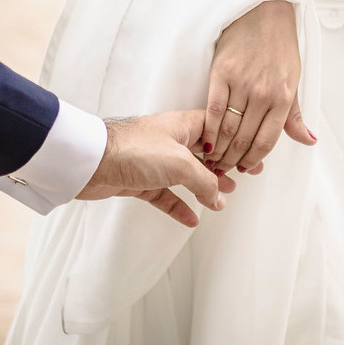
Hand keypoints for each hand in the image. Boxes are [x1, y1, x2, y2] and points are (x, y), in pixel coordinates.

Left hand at [77, 110, 238, 227]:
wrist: (91, 163)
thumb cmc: (132, 150)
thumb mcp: (180, 163)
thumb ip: (204, 180)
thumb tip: (218, 196)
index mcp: (183, 125)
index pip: (216, 130)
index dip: (235, 142)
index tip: (252, 157)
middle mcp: (170, 141)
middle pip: (204, 153)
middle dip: (224, 166)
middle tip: (245, 176)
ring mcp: (155, 161)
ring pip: (187, 175)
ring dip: (205, 187)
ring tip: (222, 198)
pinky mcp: (141, 180)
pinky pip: (166, 195)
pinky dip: (180, 206)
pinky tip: (192, 219)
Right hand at [204, 0, 316, 175]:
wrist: (262, 12)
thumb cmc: (279, 46)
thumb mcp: (293, 80)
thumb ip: (295, 115)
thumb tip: (309, 140)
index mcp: (283, 97)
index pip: (267, 141)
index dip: (254, 160)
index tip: (245, 169)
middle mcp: (263, 94)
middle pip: (245, 138)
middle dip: (234, 160)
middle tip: (224, 171)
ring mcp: (242, 84)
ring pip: (229, 128)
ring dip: (220, 150)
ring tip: (213, 161)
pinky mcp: (221, 73)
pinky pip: (214, 109)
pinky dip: (209, 129)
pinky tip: (206, 141)